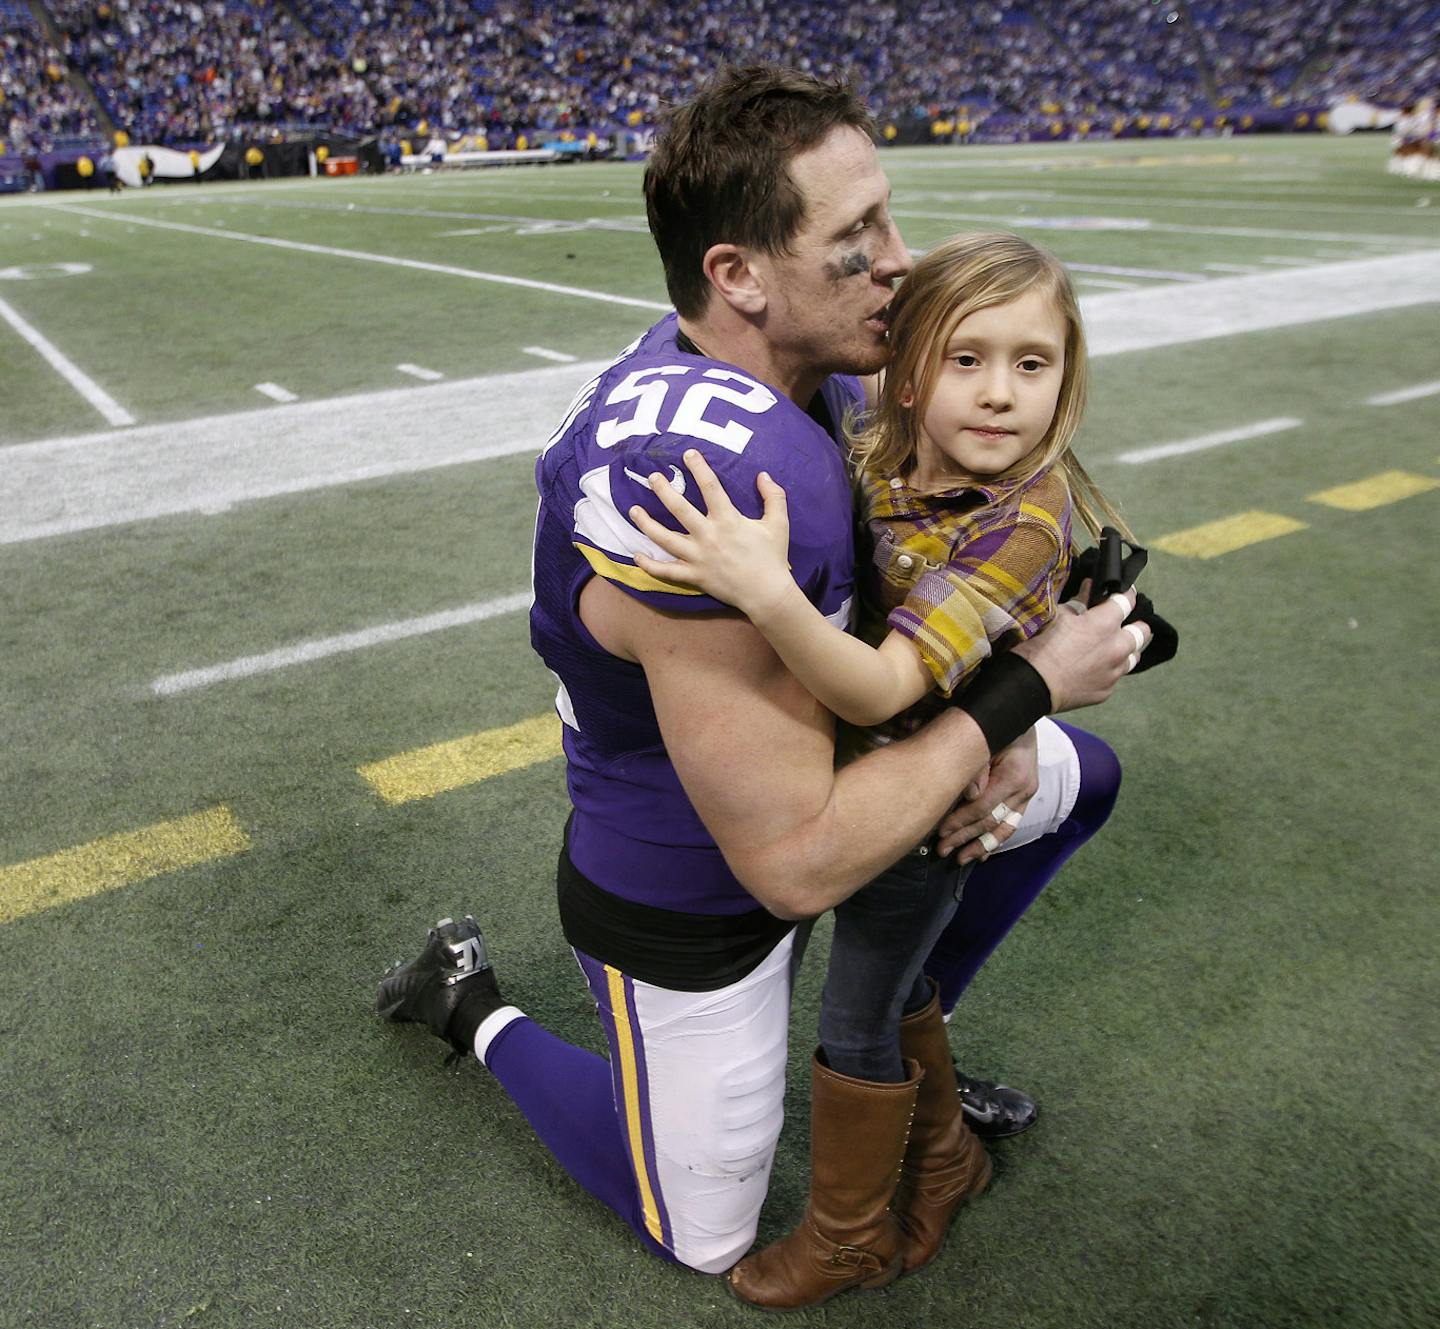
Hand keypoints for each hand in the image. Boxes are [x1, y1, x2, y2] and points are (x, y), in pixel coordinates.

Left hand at [629, 450, 794, 617]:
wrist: (767, 594)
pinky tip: (637, 555)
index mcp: (728, 520)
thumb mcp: (779, 523)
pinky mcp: (694, 576)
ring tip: (634, 510)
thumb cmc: (773, 558)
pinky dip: (650, 565)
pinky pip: (666, 571)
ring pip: (665, 538)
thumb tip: (763, 475)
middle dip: (663, 490)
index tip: (688, 454)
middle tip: (652, 477)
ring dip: (647, 524)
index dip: (698, 468)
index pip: (710, 487)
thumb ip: (773, 496)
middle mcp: (708, 536)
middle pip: (679, 509)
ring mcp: (698, 557)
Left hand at [936, 726, 1039, 859]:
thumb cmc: (998, 724)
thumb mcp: (986, 740)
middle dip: (965, 838)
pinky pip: (1012, 823)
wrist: (1024, 713)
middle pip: (991, 821)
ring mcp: (1028, 794)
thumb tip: (968, 797)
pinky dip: (996, 839)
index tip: (940, 832)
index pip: (982, 807)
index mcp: (1014, 776)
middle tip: (942, 851)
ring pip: (1004, 828)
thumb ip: (976, 769)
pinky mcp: (1026, 796)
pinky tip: (983, 854)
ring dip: (981, 846)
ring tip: (961, 860)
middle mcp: (1024, 789)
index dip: (960, 822)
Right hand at [1015, 588, 1149, 711]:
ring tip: (1109, 649)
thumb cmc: (1040, 645)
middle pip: (1142, 631)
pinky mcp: (1107, 691)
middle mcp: (1117, 647)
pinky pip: (1115, 676)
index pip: (1127, 600)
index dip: (1125, 594)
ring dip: (1125, 650)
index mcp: (1104, 624)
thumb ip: (1078, 603)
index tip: (1122, 593)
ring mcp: (1114, 671)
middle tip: (1120, 624)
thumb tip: (1089, 589)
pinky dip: (1108, 670)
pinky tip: (1093, 670)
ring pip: (1134, 656)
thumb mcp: (1056, 616)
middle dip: (1134, 625)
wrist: (1032, 685)